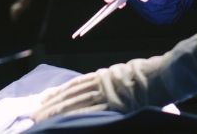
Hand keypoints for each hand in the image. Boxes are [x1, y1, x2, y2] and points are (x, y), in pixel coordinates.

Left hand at [31, 32, 196, 121]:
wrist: (162, 74)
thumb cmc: (147, 75)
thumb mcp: (123, 74)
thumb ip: (108, 82)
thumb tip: (93, 92)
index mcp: (102, 75)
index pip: (73, 86)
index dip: (56, 94)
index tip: (42, 101)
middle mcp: (100, 83)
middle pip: (70, 96)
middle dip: (50, 107)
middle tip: (34, 116)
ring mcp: (107, 94)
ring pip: (75, 104)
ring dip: (56, 113)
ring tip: (41, 121)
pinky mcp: (115, 105)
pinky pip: (91, 112)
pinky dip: (75, 117)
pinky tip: (63, 122)